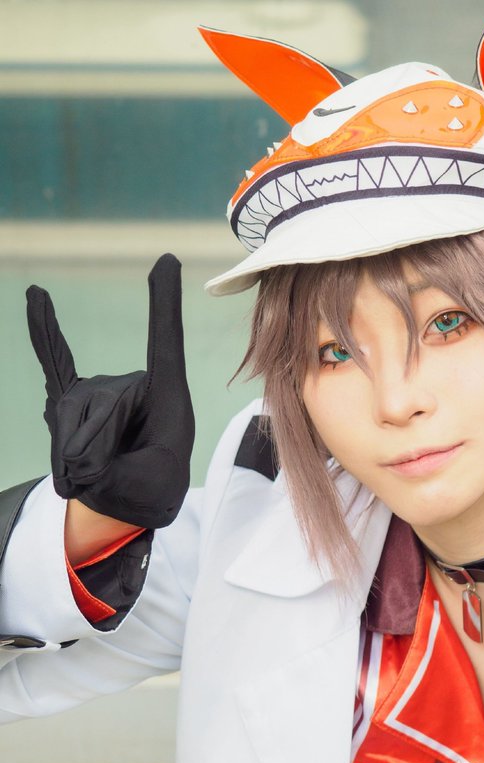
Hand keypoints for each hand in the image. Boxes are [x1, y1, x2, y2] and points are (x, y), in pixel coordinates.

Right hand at [26, 254, 193, 527]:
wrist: (135, 502)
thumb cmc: (150, 489)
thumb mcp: (139, 485)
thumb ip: (102, 465)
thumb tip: (65, 447)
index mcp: (168, 396)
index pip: (165, 342)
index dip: (165, 303)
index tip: (165, 260)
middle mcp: (133, 382)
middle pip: (98, 406)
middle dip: (95, 452)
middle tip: (109, 477)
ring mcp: (101, 389)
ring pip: (72, 414)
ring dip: (74, 457)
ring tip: (93, 474)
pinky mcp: (72, 398)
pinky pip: (55, 360)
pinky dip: (45, 330)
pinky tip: (36, 297)